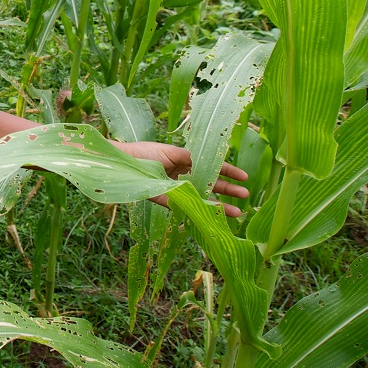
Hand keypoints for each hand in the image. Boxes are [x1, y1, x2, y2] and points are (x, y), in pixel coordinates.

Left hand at [112, 140, 249, 217]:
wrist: (121, 162)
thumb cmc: (144, 153)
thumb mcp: (170, 152)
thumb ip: (189, 158)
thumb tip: (209, 164)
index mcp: (185, 161)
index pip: (211, 166)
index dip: (228, 171)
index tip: (244, 177)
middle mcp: (183, 176)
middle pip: (210, 183)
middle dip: (228, 189)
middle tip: (246, 196)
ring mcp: (175, 188)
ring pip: (200, 198)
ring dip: (217, 204)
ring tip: (236, 212)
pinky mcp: (164, 199)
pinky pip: (184, 206)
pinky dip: (197, 210)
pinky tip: (211, 215)